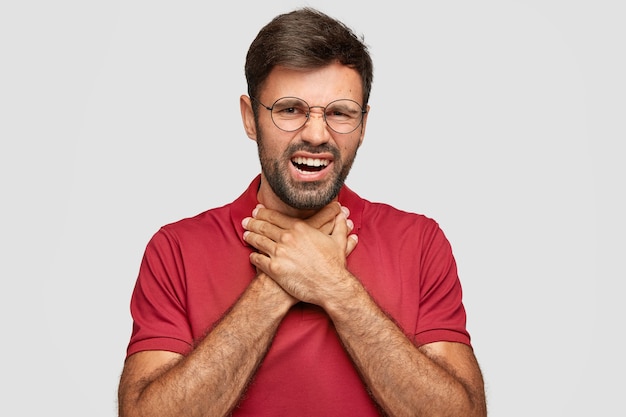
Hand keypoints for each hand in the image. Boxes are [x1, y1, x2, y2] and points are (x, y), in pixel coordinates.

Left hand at [242, 202, 357, 305]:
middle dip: (253, 222)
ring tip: (246, 235)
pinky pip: (258, 260)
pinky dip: (253, 256)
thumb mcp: (338, 242)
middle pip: (263, 226)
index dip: (263, 213)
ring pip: (258, 241)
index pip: (275, 216)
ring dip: (250, 237)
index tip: (257, 211)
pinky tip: (251, 255)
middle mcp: (287, 238)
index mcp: (299, 228)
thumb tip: (344, 216)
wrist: (331, 286)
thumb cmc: (334, 266)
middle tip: (246, 221)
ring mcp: (279, 253)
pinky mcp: (274, 269)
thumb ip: (339, 226)